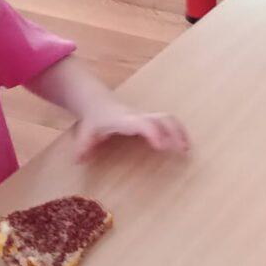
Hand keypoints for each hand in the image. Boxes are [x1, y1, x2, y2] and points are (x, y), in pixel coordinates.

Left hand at [74, 106, 189, 161]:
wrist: (97, 103)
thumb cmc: (94, 121)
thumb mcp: (85, 134)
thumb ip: (82, 148)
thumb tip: (79, 161)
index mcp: (124, 120)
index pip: (142, 123)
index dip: (153, 132)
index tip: (161, 146)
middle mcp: (139, 117)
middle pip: (162, 118)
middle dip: (174, 132)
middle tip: (183, 150)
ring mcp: (146, 117)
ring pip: (168, 118)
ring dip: (179, 131)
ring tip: (186, 149)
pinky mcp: (150, 119)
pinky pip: (168, 122)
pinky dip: (177, 131)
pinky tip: (182, 145)